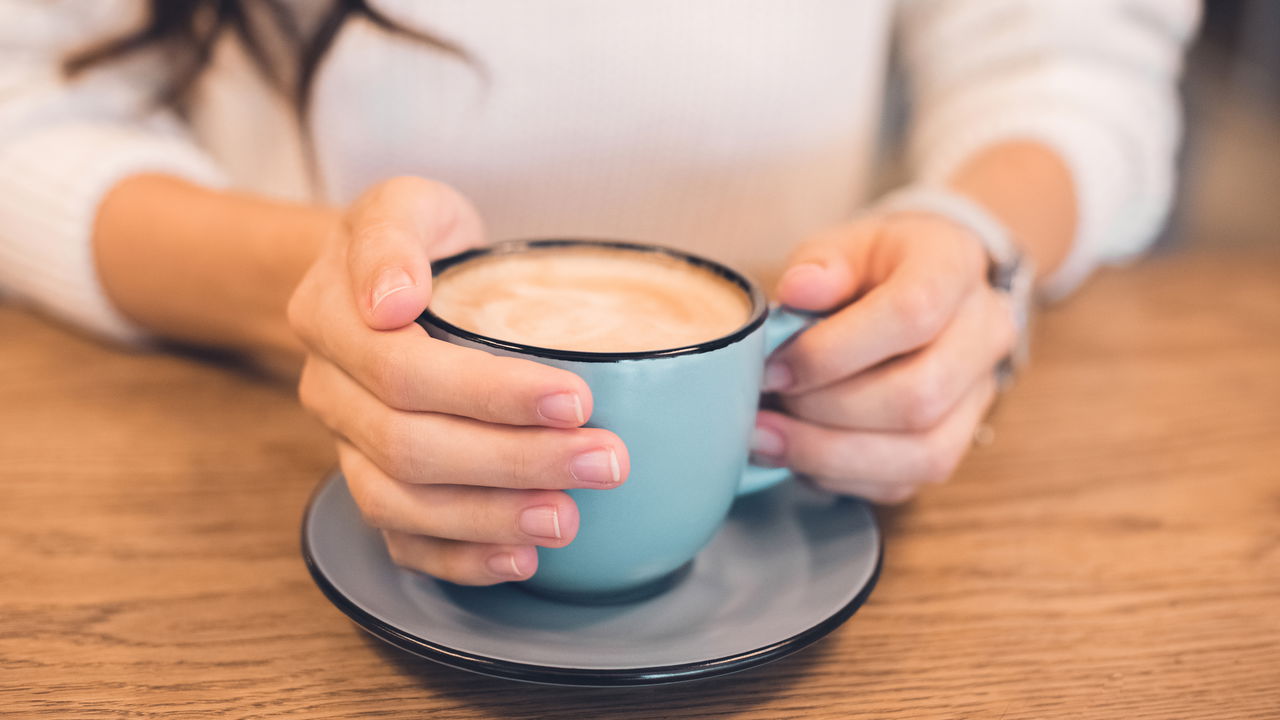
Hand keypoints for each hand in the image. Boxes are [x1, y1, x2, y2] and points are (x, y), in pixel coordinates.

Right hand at [288, 177, 628, 583]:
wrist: (389, 282)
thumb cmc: (416, 242)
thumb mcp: (405, 205)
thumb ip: (393, 237)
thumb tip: (392, 300)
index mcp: (330, 320)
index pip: (405, 370)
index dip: (490, 393)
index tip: (575, 398)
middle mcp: (330, 392)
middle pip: (411, 448)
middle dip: (515, 462)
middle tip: (604, 462)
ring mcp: (347, 447)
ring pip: (402, 504)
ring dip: (492, 518)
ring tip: (569, 518)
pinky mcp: (374, 485)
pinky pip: (402, 541)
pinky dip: (461, 559)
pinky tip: (521, 558)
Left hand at [752, 212, 1015, 503]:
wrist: (922, 285)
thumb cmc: (875, 265)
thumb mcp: (845, 244)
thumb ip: (822, 263)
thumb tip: (798, 291)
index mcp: (955, 267)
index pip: (913, 313)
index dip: (834, 350)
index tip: (774, 366)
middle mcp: (984, 334)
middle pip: (919, 395)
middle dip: (826, 409)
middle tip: (765, 403)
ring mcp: (978, 395)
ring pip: (923, 453)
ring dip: (831, 455)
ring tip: (767, 439)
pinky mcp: (955, 442)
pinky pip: (905, 482)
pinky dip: (841, 476)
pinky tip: (797, 455)